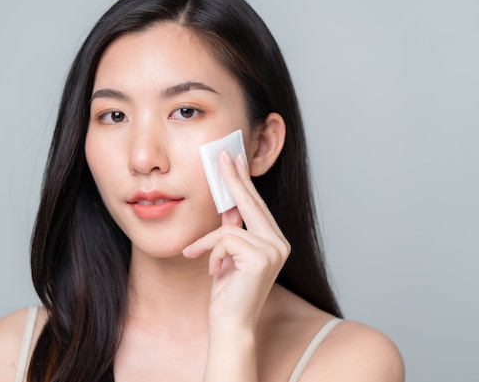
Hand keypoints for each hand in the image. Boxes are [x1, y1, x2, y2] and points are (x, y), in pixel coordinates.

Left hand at [182, 151, 290, 328]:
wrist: (230, 323)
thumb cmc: (228, 292)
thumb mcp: (227, 254)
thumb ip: (232, 230)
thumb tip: (228, 204)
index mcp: (274, 241)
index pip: (257, 206)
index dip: (244, 181)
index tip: (234, 160)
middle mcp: (280, 243)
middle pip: (251, 204)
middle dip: (233, 179)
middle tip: (221, 155)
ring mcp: (274, 250)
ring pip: (230, 227)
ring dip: (209, 243)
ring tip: (198, 257)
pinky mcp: (261, 258)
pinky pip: (225, 239)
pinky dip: (211, 252)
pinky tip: (214, 271)